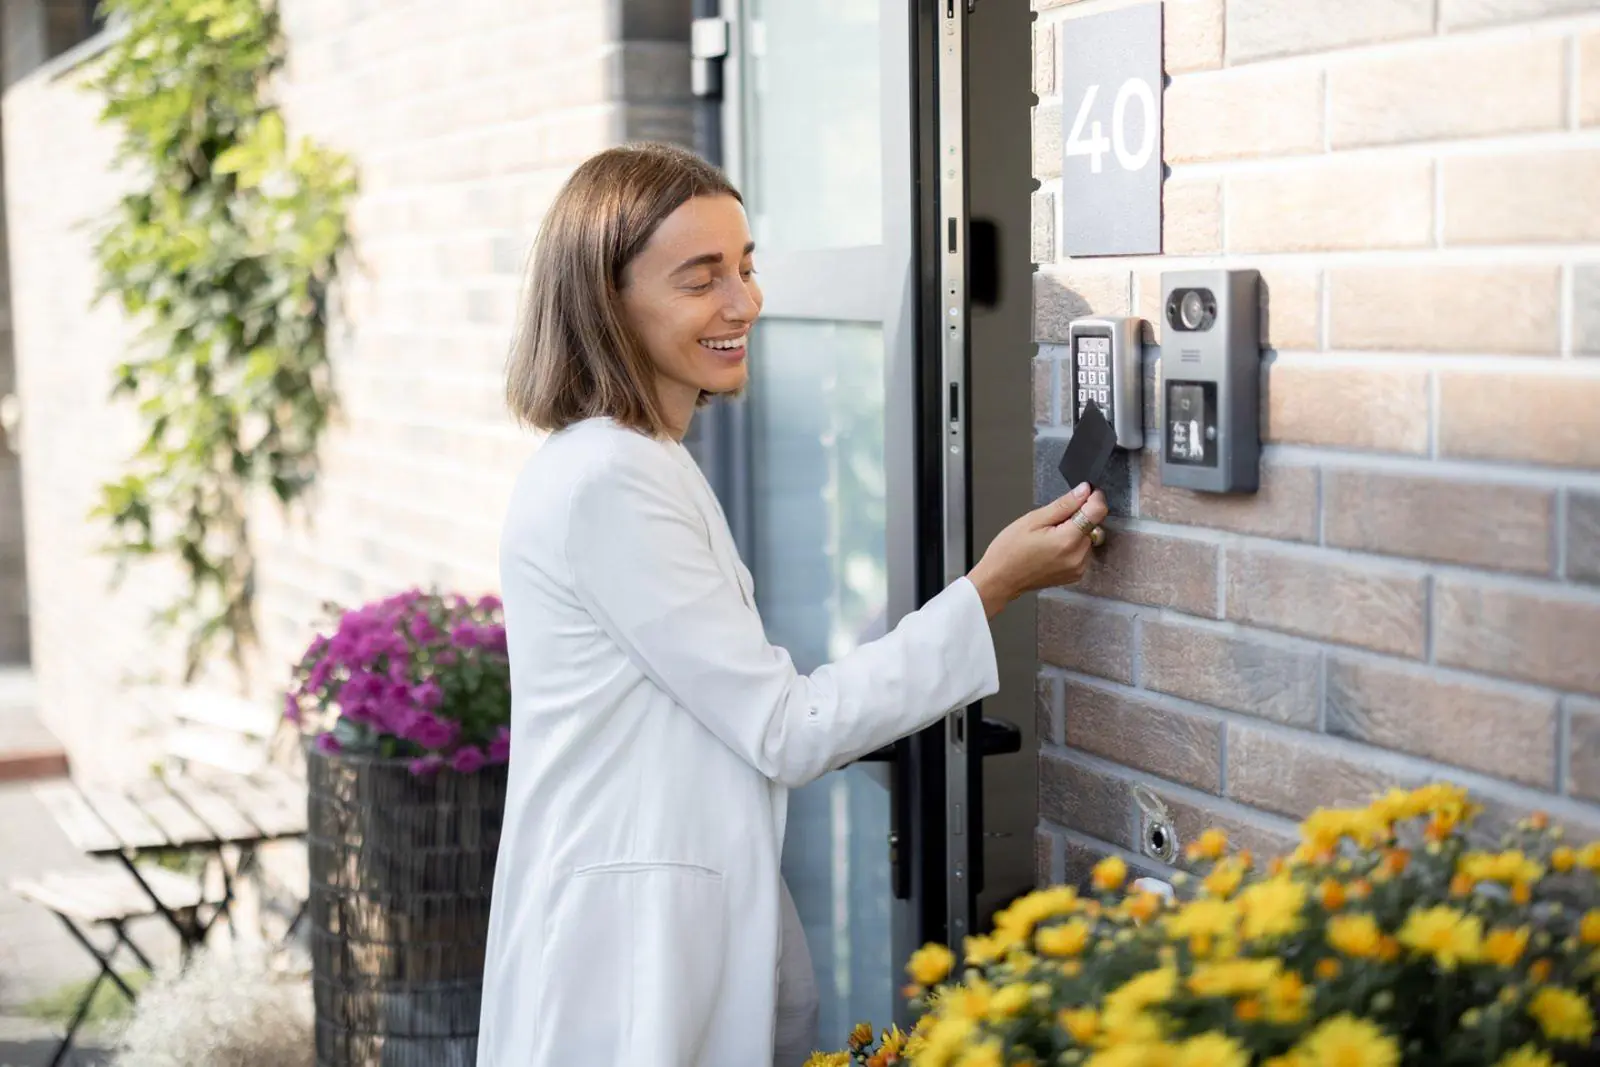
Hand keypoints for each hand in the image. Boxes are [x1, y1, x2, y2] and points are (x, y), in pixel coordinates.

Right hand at [966, 482, 1108, 617]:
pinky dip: (1073, 545)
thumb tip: (1084, 490)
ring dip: (1077, 531)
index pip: (1097, 512)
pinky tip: (1054, 547)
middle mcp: (1078, 556)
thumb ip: (1064, 505)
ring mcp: (1078, 568)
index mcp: (1068, 540)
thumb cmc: (1010, 550)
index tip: (1085, 492)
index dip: (1093, 498)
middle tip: (1054, 520)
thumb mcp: (1033, 519)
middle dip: (1080, 516)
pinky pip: (1083, 551)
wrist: (1000, 579)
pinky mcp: (1076, 574)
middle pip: (1094, 525)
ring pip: (1089, 538)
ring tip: (1051, 536)